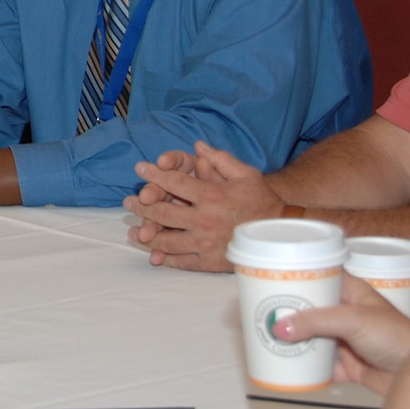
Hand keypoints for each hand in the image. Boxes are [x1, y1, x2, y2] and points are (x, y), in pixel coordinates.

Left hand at [123, 140, 286, 271]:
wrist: (281, 236)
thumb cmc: (263, 202)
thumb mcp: (246, 175)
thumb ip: (220, 159)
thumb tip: (199, 145)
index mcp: (212, 196)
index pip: (175, 182)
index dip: (155, 174)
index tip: (140, 168)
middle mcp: (205, 220)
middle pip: (163, 212)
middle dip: (142, 205)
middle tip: (128, 202)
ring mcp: (205, 243)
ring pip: (166, 239)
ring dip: (146, 234)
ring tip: (134, 231)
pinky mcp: (209, 262)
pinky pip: (181, 261)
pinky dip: (164, 257)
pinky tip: (153, 253)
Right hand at [273, 275, 409, 397]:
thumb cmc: (399, 338)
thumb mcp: (353, 320)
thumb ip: (316, 321)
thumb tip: (281, 326)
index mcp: (352, 293)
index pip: (320, 279)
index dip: (298, 279)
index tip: (273, 281)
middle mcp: (347, 315)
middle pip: (310, 311)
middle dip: (289, 314)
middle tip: (263, 313)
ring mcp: (346, 341)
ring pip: (312, 339)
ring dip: (294, 342)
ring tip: (269, 339)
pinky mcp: (347, 366)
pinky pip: (319, 367)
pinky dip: (306, 368)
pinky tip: (290, 367)